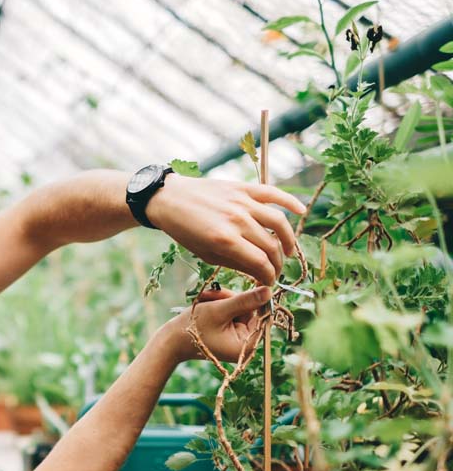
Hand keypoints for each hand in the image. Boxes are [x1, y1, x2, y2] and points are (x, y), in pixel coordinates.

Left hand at [146, 174, 305, 285]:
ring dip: (288, 239)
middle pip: (271, 246)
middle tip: (276, 270)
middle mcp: (237, 220)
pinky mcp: (243, 187)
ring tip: (287, 251)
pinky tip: (301, 211)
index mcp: (224, 240)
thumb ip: (234, 262)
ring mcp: (242, 202)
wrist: (169, 199)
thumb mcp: (204, 253)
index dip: (269, 276)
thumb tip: (259, 273)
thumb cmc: (184, 230)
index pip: (260, 263)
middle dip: (277, 263)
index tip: (269, 282)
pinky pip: (273, 194)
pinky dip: (290, 201)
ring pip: (278, 222)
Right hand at [162, 286, 270, 363]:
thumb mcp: (220, 310)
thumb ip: (246, 300)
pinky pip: (232, 311)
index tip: (248, 283)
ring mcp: (237, 337)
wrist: (171, 340)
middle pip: (251, 310)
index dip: (255, 298)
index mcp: (247, 345)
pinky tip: (207, 302)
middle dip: (232, 299)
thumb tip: (269, 291)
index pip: (263, 316)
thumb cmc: (194, 328)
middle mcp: (246, 343)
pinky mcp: (229, 331)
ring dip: (223, 300)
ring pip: (240, 307)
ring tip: (205, 299)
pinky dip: (220, 304)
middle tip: (212, 295)